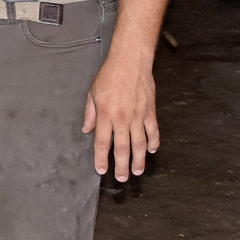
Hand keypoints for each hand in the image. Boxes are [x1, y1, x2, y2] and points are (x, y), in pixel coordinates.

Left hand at [82, 55, 158, 179]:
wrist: (130, 61)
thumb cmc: (110, 75)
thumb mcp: (92, 93)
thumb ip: (90, 113)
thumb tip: (86, 129)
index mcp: (106, 115)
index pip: (103, 143)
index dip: (102, 159)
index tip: (102, 169)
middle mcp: (122, 119)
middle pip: (122, 149)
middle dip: (121, 166)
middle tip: (122, 178)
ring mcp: (138, 116)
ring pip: (139, 144)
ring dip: (138, 160)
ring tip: (137, 171)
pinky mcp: (150, 111)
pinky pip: (153, 131)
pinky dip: (153, 142)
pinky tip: (151, 150)